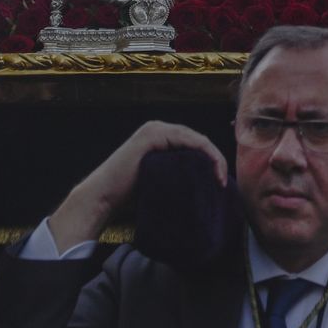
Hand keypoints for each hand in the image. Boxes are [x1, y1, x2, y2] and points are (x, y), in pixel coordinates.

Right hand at [48, 122, 226, 249]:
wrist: (103, 198)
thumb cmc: (130, 197)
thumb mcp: (163, 182)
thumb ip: (180, 175)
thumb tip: (207, 186)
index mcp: (161, 138)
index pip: (195, 145)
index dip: (213, 161)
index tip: (221, 184)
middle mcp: (159, 129)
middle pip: (198, 141)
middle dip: (215, 160)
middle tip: (223, 183)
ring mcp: (155, 129)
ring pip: (196, 140)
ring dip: (213, 158)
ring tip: (220, 179)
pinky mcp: (153, 136)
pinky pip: (188, 141)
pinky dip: (204, 154)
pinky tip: (212, 171)